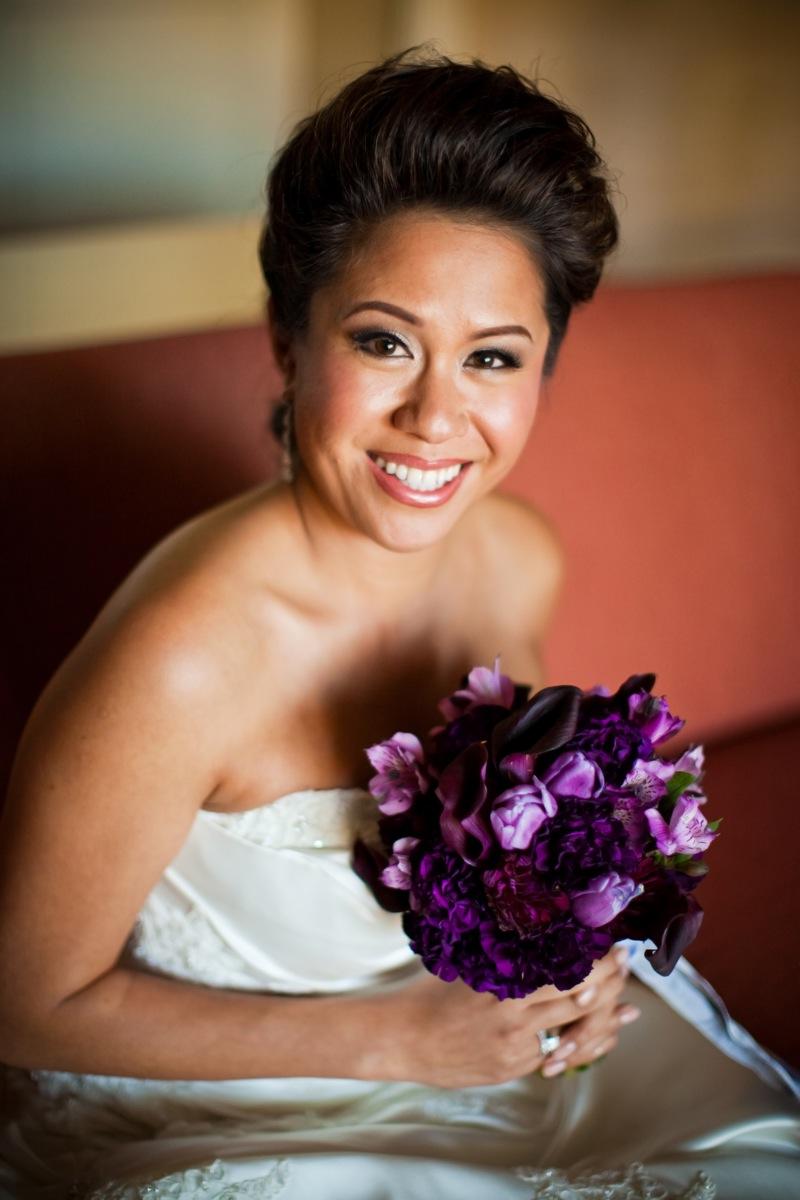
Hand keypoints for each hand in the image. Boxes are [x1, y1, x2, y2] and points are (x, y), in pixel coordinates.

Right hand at [380, 946, 635, 1088]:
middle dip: (610, 984)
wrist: (403, 1039)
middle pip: (581, 1002)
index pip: (567, 973)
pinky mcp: (511, 1069)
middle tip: (625, 966)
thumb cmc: (431, 995)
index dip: (599, 963)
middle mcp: (515, 1018)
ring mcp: (515, 1048)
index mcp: (506, 987)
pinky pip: (550, 1054)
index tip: (616, 947)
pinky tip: (590, 1036)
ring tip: (623, 1006)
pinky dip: (570, 1043)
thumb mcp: (472, 969)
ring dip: (602, 1020)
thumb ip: (509, 963)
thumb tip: (547, 944)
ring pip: (574, 1034)